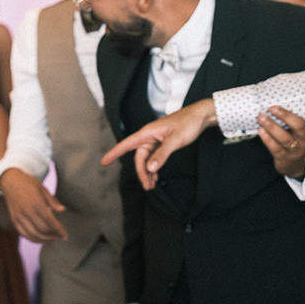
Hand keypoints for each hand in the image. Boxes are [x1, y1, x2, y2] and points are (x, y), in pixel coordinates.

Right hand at [0, 168, 67, 241]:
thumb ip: (52, 201)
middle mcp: (27, 211)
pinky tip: (41, 238)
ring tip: (52, 238)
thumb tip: (63, 210)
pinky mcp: (14, 220)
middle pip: (42, 229)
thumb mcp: (42, 188)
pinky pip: (24, 234)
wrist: (10, 181)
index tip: (65, 236)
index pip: (50, 220)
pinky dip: (33, 239)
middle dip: (53, 235)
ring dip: (44, 239)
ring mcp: (19, 216)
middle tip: (60, 236)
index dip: (59, 230)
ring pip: (33, 234)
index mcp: (36, 202)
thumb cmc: (28, 183)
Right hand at [101, 98, 216, 189]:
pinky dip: (155, 167)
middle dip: (141, 173)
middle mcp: (148, 137)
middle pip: (139, 158)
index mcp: (147, 133)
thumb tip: (150, 168)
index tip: (103, 162)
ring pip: (146, 160)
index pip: (126, 145)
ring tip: (152, 185)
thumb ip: (162, 154)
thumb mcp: (175, 140)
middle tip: (148, 187)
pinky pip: (154, 158)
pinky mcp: (162, 143)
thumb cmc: (188, 123)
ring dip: (148, 172)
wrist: (201, 116)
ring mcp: (155, 141)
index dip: (114, 153)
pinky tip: (157, 176)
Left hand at [257, 104, 304, 178]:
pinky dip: (267, 138)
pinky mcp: (284, 157)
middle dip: (286, 116)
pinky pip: (275, 148)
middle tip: (273, 108)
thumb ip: (299, 115)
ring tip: (262, 117)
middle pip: (300, 127)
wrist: (294, 164)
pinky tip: (260, 130)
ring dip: (271, 126)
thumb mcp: (304, 128)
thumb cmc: (297, 139)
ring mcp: (296, 149)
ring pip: (285, 138)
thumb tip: (283, 93)